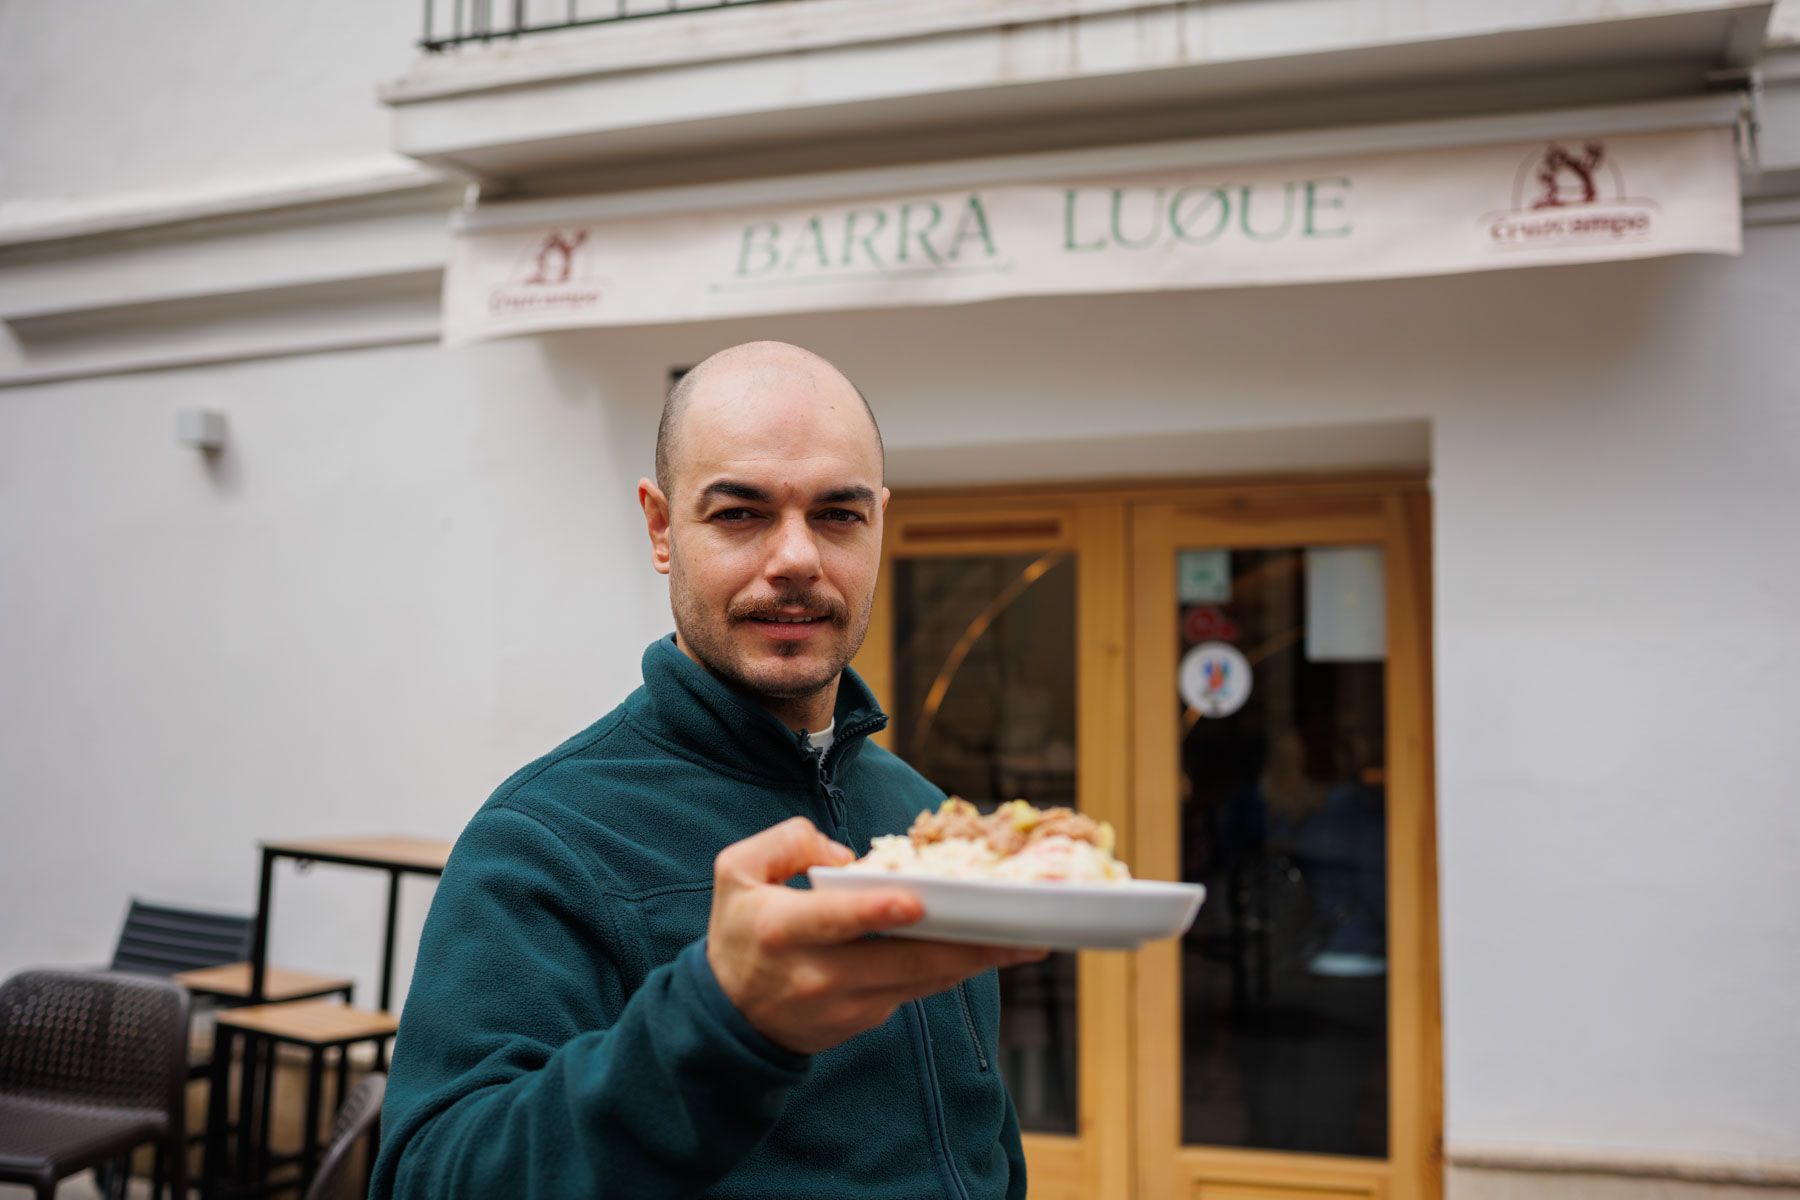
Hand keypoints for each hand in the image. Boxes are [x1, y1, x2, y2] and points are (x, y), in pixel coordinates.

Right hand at [706, 816, 1046, 1053]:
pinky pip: (915, 993)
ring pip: (919, 982)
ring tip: (1024, 943)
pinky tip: (986, 953)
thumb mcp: (737, 870)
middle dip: (964, 946)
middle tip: (1018, 931)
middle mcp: (816, 973)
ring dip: (973, 963)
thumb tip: (849, 859)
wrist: (726, 1017)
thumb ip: (787, 842)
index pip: (836, 920)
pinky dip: (949, 972)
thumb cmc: (739, 930)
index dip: (876, 911)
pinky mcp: (863, 1021)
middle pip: (901, 961)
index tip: (917, 903)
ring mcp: (843, 1005)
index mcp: (782, 928)